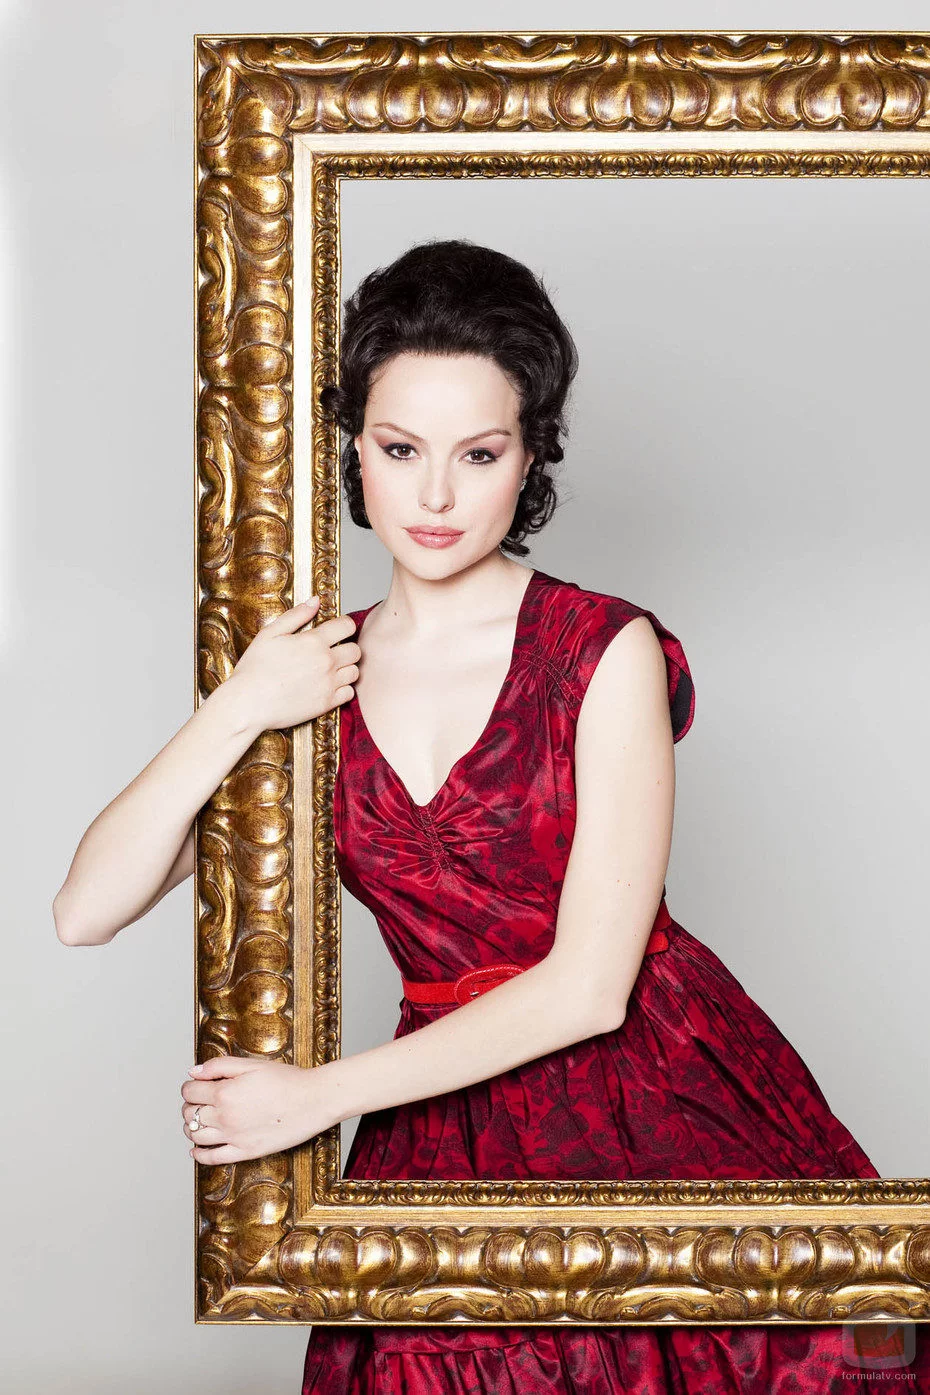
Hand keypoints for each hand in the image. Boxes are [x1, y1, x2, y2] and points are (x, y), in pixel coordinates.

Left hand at [180, 1054, 334, 1163]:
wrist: (314, 1100)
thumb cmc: (288, 1080)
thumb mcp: (251, 1064)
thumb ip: (219, 1066)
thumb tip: (193, 1072)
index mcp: (225, 1093)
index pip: (190, 1092)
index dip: (190, 1086)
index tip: (196, 1085)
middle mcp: (225, 1117)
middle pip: (190, 1114)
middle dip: (190, 1105)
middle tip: (199, 1100)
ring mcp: (234, 1137)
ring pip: (196, 1136)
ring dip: (191, 1127)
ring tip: (199, 1120)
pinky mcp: (245, 1152)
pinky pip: (212, 1158)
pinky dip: (199, 1155)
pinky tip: (197, 1149)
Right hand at [226, 596, 360, 731]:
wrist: (248, 703)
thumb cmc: (254, 668)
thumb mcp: (270, 634)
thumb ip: (296, 615)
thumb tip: (315, 600)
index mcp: (314, 641)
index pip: (347, 626)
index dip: (344, 625)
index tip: (336, 630)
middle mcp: (326, 662)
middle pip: (356, 650)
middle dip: (346, 647)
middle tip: (332, 651)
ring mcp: (329, 684)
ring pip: (355, 672)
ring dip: (346, 669)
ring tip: (329, 669)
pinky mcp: (327, 703)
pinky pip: (349, 693)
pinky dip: (343, 689)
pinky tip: (328, 686)